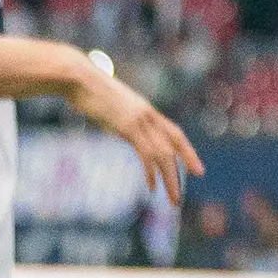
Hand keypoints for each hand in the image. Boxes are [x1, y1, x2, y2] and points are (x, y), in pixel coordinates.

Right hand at [65, 52, 203, 204]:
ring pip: (164, 153)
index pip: (175, 133)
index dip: (188, 151)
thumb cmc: (90, 92)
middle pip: (175, 144)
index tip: (197, 168)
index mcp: (147, 111)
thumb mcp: (112, 108)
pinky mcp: (127, 126)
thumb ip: (123, 119)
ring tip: (173, 198)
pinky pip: (146, 153)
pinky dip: (152, 172)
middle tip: (190, 187)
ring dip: (170, 178)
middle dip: (186, 165)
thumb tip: (125, 131)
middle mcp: (149, 116)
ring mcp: (140, 120)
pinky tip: (152, 186)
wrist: (79, 78)